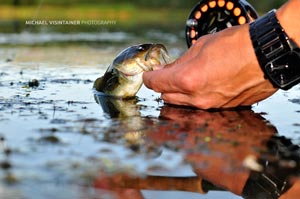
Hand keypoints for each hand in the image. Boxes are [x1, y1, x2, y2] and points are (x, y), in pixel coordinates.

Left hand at [143, 24, 276, 108]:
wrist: (267, 55)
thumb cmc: (237, 46)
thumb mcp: (201, 46)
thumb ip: (180, 62)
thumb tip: (167, 70)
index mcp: (187, 80)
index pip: (156, 84)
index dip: (149, 78)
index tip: (149, 74)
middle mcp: (197, 98)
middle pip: (166, 97)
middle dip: (163, 86)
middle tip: (167, 75)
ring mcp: (210, 106)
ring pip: (183, 103)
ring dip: (179, 93)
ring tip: (187, 78)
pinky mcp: (222, 108)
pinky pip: (201, 105)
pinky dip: (197, 97)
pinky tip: (205, 84)